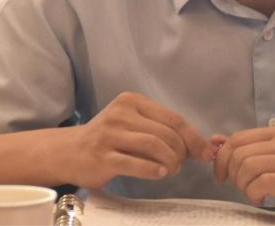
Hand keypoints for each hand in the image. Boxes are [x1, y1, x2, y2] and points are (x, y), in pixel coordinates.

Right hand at [70, 91, 212, 188]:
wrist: (69, 151)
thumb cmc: (108, 138)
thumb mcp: (132, 124)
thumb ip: (161, 130)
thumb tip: (200, 146)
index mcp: (132, 101)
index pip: (173, 118)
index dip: (193, 136)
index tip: (205, 152)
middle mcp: (121, 114)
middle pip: (166, 133)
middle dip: (181, 152)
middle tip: (181, 164)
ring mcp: (110, 135)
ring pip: (154, 146)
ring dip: (170, 161)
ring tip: (171, 170)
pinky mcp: (102, 157)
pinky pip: (136, 163)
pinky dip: (153, 170)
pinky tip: (160, 174)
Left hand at [213, 124, 274, 223]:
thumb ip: (251, 148)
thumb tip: (215, 141)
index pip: (238, 138)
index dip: (223, 158)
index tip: (222, 175)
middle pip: (240, 152)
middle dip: (231, 174)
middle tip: (240, 187)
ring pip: (248, 166)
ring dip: (243, 185)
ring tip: (253, 193)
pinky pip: (261, 183)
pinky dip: (254, 194)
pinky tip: (262, 199)